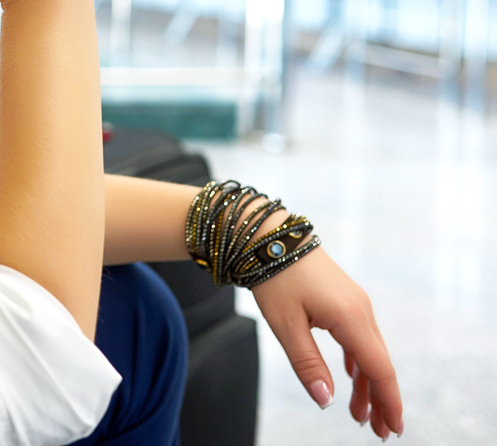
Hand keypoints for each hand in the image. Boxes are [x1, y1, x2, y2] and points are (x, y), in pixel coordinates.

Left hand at [251, 248, 402, 438]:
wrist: (266, 233)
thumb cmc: (273, 277)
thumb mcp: (285, 325)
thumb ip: (307, 364)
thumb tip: (327, 401)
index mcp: (351, 318)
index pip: (379, 370)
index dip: (388, 402)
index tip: (392, 430)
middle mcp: (361, 309)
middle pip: (379, 364)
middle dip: (380, 400)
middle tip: (377, 433)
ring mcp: (354, 302)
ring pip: (368, 351)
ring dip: (366, 383)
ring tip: (359, 415)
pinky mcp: (343, 297)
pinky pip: (358, 337)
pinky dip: (357, 361)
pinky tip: (351, 377)